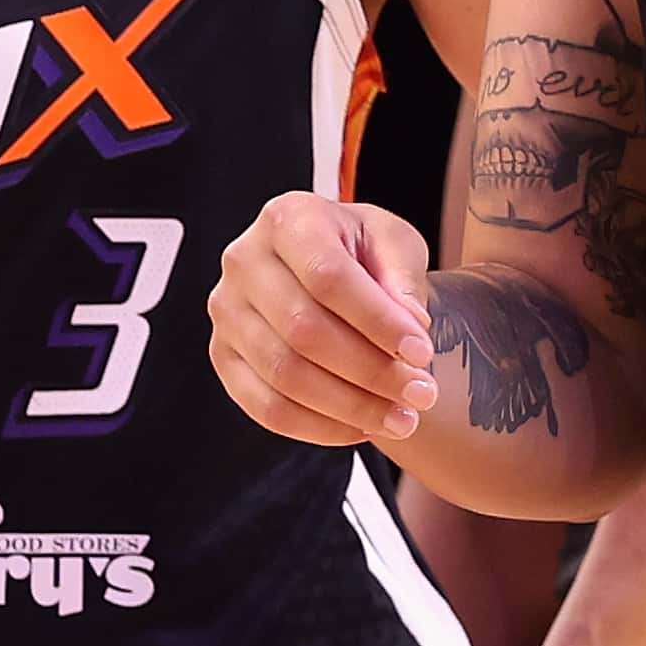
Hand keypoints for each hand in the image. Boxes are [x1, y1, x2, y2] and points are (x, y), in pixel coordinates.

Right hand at [211, 193, 438, 444]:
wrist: (325, 265)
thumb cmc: (360, 251)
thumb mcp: (393, 243)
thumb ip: (403, 280)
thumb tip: (410, 329)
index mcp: (288, 219)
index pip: (328, 277)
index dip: (377, 321)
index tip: (422, 353)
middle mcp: (245, 261)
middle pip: (304, 331)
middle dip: (371, 372)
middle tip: (421, 394)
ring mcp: (227, 311)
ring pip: (285, 376)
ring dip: (351, 406)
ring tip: (401, 418)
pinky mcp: (223, 356)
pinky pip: (267, 408)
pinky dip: (319, 427)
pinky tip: (361, 426)